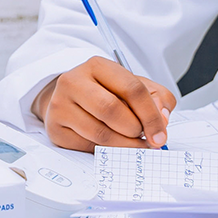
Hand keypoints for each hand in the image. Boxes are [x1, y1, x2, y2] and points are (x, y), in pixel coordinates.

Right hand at [32, 58, 176, 151]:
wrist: (70, 100)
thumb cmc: (107, 93)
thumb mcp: (135, 86)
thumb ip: (157, 99)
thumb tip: (162, 120)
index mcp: (97, 66)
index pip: (132, 89)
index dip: (151, 115)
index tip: (160, 135)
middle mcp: (73, 81)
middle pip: (111, 110)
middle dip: (134, 130)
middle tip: (143, 138)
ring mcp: (60, 105)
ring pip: (99, 133)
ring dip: (123, 145)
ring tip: (131, 144)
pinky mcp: (55, 128)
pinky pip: (86, 147)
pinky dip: (105, 151)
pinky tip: (110, 145)